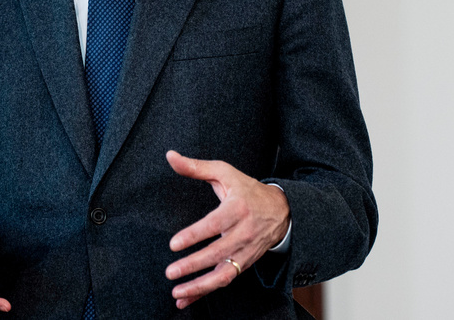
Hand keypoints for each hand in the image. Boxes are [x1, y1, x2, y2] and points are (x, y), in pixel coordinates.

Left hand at [164, 150, 289, 308]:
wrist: (282, 210)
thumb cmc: (247, 189)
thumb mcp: (224, 173)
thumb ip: (196, 167)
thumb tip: (170, 156)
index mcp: (237, 208)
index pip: (214, 224)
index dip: (194, 235)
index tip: (174, 244)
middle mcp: (243, 233)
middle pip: (218, 253)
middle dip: (194, 265)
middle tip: (171, 272)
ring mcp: (245, 251)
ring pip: (223, 274)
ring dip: (200, 286)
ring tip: (177, 292)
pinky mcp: (244, 264)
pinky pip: (224, 281)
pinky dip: (205, 292)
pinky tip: (185, 298)